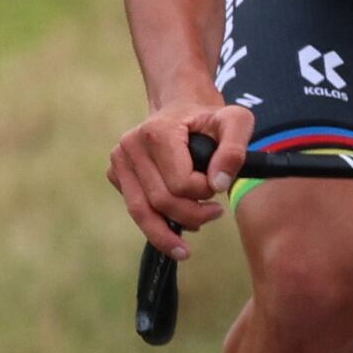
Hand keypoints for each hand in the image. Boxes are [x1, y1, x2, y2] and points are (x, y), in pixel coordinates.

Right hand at [110, 101, 250, 252]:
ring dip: (167, 232)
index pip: (180, 183)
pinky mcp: (116, 174)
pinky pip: (135, 208)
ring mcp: (119, 161)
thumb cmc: (210, 119)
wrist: (182, 108)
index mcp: (156, 132)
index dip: (204, 192)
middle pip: (160, 201)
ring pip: (141, 211)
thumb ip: (234, 150)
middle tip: (215, 212)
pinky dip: (156, 222)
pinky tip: (177, 221)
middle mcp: (130, 146)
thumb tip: (218, 184)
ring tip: (188, 244)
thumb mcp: (236, 122)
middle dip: (192, 214)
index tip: (218, 185)